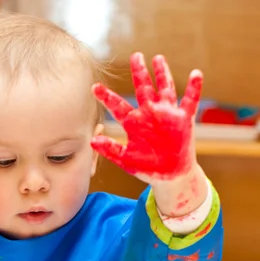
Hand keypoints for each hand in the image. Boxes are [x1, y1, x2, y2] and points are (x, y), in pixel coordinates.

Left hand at [91, 53, 202, 183]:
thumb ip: (110, 150)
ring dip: (163, 74)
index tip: (94, 87)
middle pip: (143, 88)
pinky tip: (196, 74)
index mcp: (134, 123)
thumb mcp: (126, 160)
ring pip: (165, 88)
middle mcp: (150, 114)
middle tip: (135, 56)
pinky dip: (194, 88)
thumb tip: (92, 141)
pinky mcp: (183, 119)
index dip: (106, 97)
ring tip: (158, 58)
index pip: (118, 106)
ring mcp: (167, 114)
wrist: (170, 175)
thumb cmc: (148, 168)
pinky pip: (190, 100)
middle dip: (139, 72)